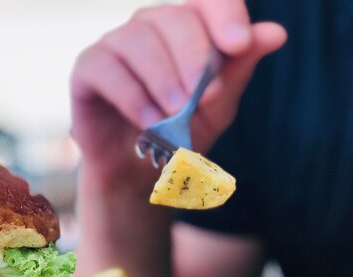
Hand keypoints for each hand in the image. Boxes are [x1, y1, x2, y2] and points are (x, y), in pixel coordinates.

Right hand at [70, 0, 286, 186]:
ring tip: (173, 118)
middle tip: (203, 101)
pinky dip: (132, 96)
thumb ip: (238, 71)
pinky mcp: (87, 67)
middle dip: (193, 59)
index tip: (238, 46)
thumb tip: (275, 33)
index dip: (225, 16)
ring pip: (139, 41)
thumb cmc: (178, 135)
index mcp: (187, 27)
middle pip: (174, 19)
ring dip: (162, 81)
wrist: (137, 173)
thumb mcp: (216, 107)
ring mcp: (116, 43)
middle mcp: (150, 26)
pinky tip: (148, 121)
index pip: (209, 0)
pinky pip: (108, 68)